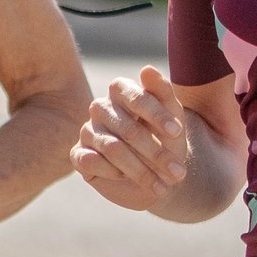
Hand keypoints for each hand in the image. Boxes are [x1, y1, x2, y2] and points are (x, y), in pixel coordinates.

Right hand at [71, 67, 188, 212]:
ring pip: (112, 148)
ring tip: (162, 186)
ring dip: (141, 171)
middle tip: (179, 173)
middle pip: (127, 128)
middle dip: (156, 153)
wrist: (158, 175)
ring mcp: (88, 130)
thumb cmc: (166, 141)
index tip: (176, 132)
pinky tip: (126, 178)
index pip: (134, 96)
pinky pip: (91, 161)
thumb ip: (163, 92)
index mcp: (121, 91)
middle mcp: (101, 107)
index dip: (156, 113)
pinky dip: (113, 173)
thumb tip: (147, 69)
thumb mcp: (173, 118)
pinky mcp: (78, 154)